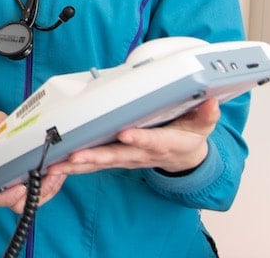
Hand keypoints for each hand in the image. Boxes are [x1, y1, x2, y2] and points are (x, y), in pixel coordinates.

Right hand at [0, 110, 65, 212]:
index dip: (7, 197)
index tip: (20, 187)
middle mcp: (2, 188)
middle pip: (19, 204)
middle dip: (36, 193)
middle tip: (49, 176)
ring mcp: (18, 187)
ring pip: (34, 199)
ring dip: (49, 188)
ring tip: (57, 170)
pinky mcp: (31, 182)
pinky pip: (43, 191)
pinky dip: (53, 183)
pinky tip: (59, 170)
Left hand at [46, 98, 219, 178]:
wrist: (185, 158)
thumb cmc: (189, 137)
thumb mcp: (203, 125)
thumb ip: (206, 114)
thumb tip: (211, 101)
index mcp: (165, 144)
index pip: (152, 141)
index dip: (140, 139)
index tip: (126, 134)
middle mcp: (143, 154)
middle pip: (118, 156)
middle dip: (97, 156)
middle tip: (77, 155)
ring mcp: (128, 158)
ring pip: (102, 162)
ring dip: (80, 164)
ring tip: (58, 164)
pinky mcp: (117, 159)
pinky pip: (95, 164)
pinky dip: (76, 167)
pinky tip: (57, 166)